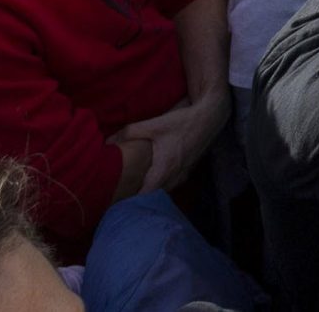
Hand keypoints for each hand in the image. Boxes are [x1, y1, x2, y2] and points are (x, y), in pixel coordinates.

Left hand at [111, 90, 227, 194]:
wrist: (210, 117)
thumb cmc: (182, 122)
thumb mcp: (154, 124)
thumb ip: (130, 133)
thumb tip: (108, 142)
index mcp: (164, 168)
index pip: (146, 196)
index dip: (132, 202)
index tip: (119, 202)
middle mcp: (175, 175)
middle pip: (154, 196)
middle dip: (140, 197)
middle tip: (123, 195)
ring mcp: (183, 173)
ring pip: (164, 190)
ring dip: (152, 191)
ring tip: (136, 189)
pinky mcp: (188, 169)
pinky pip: (172, 183)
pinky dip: (162, 184)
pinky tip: (155, 176)